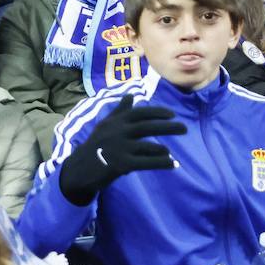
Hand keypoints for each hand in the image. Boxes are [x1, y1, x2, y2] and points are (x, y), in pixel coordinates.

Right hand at [58, 96, 187, 205]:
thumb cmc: (96, 145)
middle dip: (168, 126)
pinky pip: (146, 163)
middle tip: (184, 128)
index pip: (139, 113)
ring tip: (170, 152)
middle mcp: (118, 132)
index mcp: (115, 122)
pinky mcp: (122, 164)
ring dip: (162, 148)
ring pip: (148, 146)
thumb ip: (120, 111)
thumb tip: (131, 95)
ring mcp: (120, 148)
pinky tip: (171, 164)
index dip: (157, 112)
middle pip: (147, 127)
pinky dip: (161, 163)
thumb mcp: (105, 126)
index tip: (172, 114)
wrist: (80, 169)